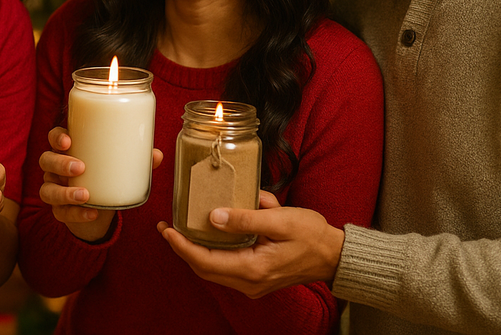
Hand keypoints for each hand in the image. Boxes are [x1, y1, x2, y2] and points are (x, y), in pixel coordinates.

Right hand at [38, 126, 163, 242]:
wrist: (99, 209)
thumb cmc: (106, 177)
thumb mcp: (118, 167)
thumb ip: (136, 160)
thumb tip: (157, 154)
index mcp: (69, 150)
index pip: (54, 137)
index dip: (57, 137)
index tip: (68, 140)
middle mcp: (55, 169)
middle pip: (46, 161)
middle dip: (60, 164)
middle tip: (80, 168)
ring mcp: (54, 189)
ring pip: (47, 190)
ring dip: (64, 192)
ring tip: (84, 195)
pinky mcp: (59, 211)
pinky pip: (61, 213)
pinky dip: (76, 214)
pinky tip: (91, 213)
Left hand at [156, 191, 344, 297]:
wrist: (334, 255)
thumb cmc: (311, 235)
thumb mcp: (280, 219)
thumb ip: (246, 218)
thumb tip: (214, 217)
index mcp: (254, 268)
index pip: (206, 261)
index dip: (182, 246)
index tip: (167, 230)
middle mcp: (250, 282)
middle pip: (204, 268)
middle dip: (182, 248)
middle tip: (166, 227)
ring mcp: (252, 283)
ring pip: (213, 270)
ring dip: (194, 252)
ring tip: (179, 231)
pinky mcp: (255, 278)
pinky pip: (225, 268)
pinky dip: (210, 253)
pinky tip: (204, 237)